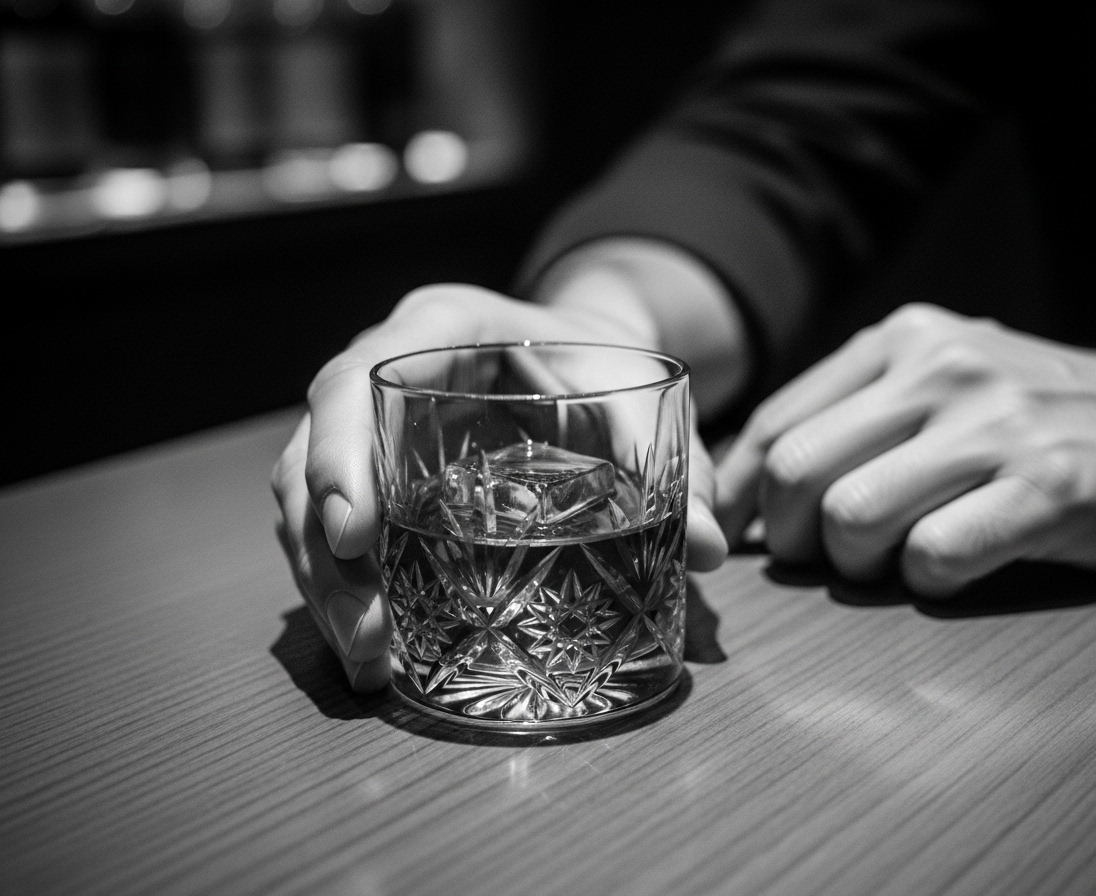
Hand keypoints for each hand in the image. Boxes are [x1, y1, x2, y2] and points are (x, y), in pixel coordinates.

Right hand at [272, 285, 727, 690]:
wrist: (585, 353)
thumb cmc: (602, 359)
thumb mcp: (640, 391)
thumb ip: (674, 460)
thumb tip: (712, 549)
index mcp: (438, 327)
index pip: (357, 377)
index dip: (341, 451)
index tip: (357, 531)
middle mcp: (386, 376)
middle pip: (311, 452)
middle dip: (325, 546)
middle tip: (366, 630)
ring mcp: (373, 431)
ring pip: (307, 502)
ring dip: (327, 586)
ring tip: (369, 662)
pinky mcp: (379, 480)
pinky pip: (336, 532)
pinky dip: (347, 591)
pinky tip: (376, 653)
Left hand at [716, 303, 1095, 595]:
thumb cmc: (1039, 420)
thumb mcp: (941, 384)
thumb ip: (853, 418)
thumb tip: (746, 488)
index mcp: (900, 341)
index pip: (775, 423)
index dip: (732, 495)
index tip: (729, 537)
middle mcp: (941, 368)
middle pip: (796, 472)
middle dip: (790, 539)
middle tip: (824, 560)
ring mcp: (997, 423)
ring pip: (853, 515)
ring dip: (857, 566)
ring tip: (897, 563)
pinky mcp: (1050, 485)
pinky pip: (936, 554)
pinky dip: (926, 581)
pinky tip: (953, 570)